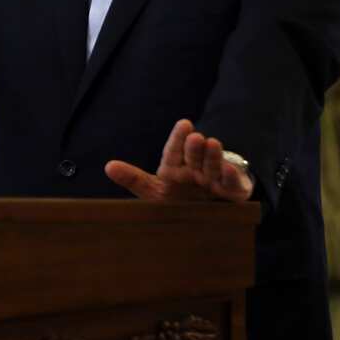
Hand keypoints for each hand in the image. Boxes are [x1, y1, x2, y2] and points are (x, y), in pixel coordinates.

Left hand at [105, 118, 253, 201]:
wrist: (206, 216)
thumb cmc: (177, 198)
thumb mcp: (154, 191)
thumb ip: (134, 179)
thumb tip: (108, 166)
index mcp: (174, 169)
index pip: (174, 152)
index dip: (178, 139)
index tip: (185, 124)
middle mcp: (195, 170)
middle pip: (194, 156)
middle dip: (194, 148)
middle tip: (195, 138)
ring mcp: (214, 180)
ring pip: (212, 166)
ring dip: (212, 157)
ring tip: (212, 144)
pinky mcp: (232, 192)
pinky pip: (231, 183)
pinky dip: (229, 176)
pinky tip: (227, 169)